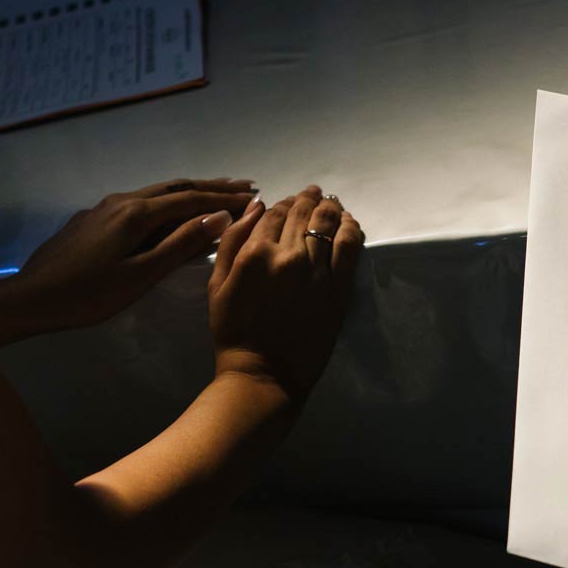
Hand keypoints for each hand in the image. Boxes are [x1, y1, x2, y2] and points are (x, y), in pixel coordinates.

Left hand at [0, 177, 256, 338]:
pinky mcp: (90, 220)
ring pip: (154, 194)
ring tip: (213, 194)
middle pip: (174, 187)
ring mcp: (103, 208)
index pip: (190, 199)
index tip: (253, 196)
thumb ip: (180, 245)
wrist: (31, 298)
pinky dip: (164, 205)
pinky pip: (137, 205)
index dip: (223, 197)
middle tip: (244, 185)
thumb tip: (218, 217)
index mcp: (136, 213)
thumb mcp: (140, 276)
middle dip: (210, 186)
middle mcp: (121, 201)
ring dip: (187, 193)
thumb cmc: (88, 295)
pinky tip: (168, 215)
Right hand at [208, 186, 363, 401]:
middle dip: (308, 199)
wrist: (263, 374)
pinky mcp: (339, 288)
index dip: (282, 203)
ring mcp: (318, 271)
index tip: (288, 202)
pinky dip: (351, 227)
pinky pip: (349, 246)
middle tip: (314, 193)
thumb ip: (232, 242)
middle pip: (303, 213)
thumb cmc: (233, 333)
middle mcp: (289, 255)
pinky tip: (349, 222)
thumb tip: (255, 207)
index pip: (274, 213)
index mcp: (256, 252)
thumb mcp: (216, 285)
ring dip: (331, 208)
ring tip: (332, 203)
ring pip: (329, 223)